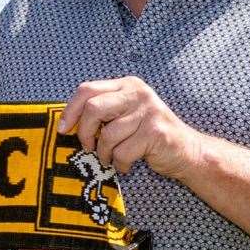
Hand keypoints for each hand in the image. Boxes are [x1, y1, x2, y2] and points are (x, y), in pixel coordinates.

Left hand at [59, 76, 203, 177]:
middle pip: (93, 108)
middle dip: (84, 133)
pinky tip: (128, 164)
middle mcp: (138, 93)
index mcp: (126, 85)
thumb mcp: (124, 116)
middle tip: (89, 147)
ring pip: (107, 135)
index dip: (70, 111)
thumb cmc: (147, 136)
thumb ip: (102, 112)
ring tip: (114, 157)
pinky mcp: (155, 132)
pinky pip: (122, 152)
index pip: (87, 90)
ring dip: (105, 153)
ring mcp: (148, 111)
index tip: (63, 129)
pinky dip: (120, 164)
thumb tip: (66, 123)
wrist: (186, 151)